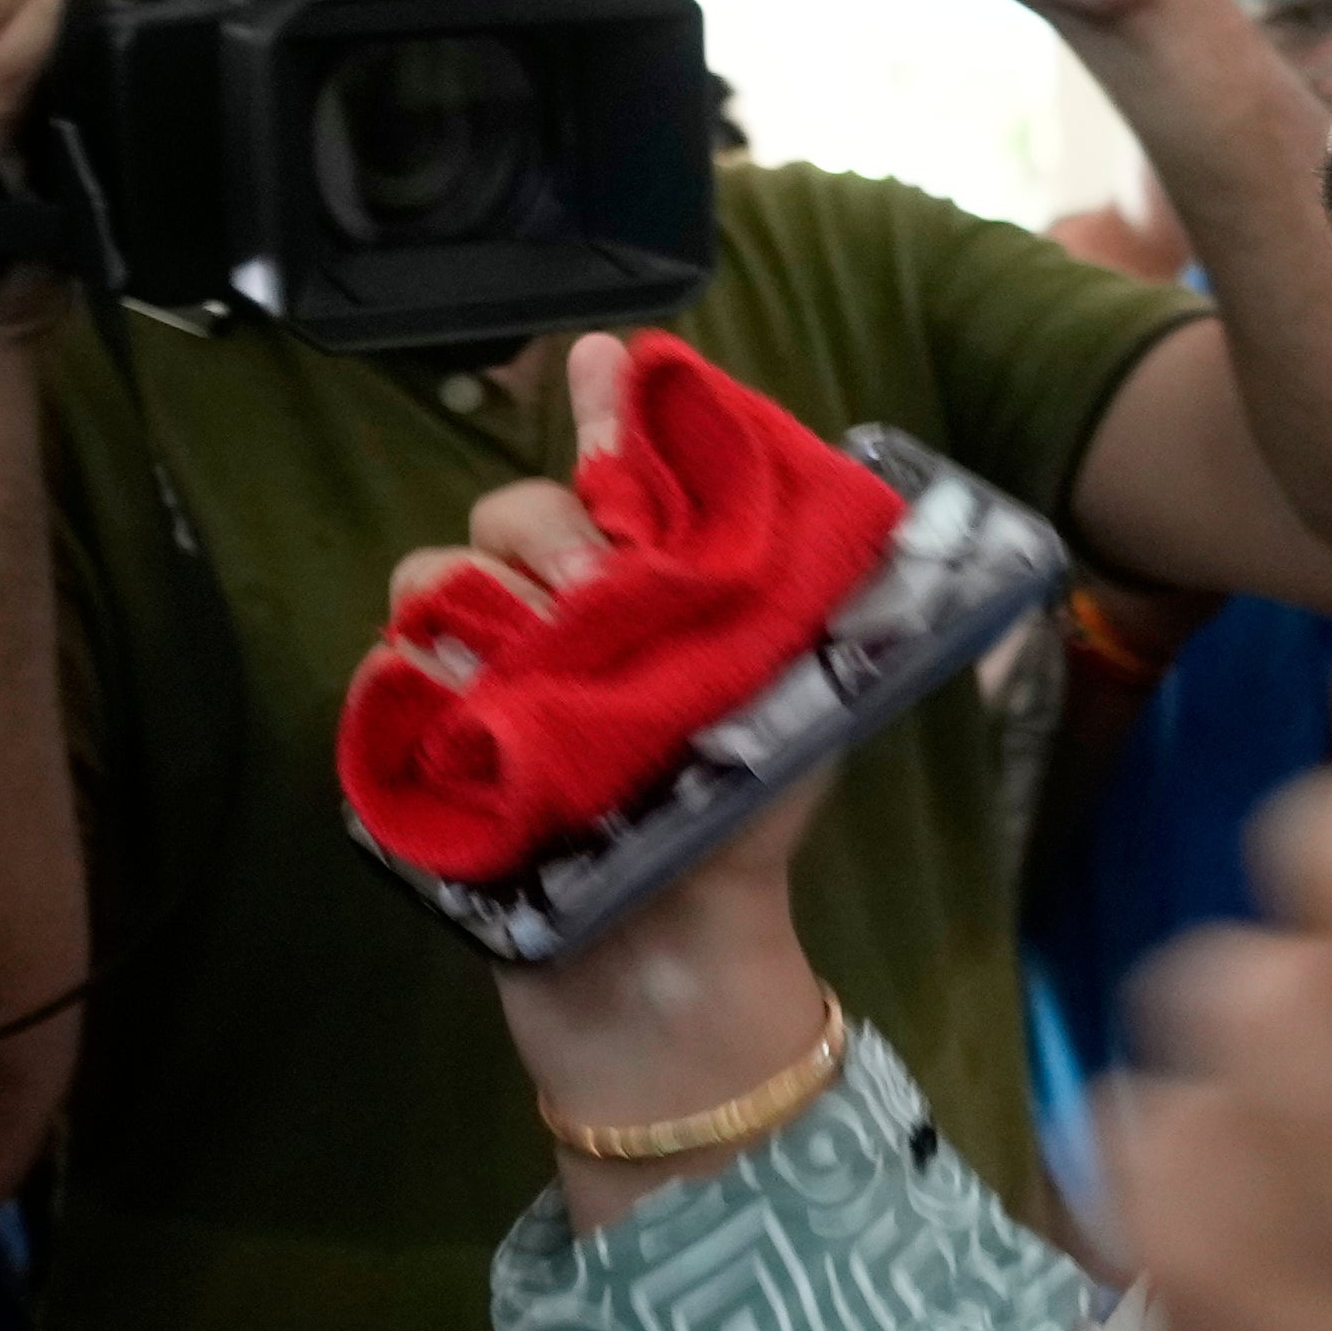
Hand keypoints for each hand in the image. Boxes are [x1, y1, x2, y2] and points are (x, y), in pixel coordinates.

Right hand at [394, 338, 842, 1223]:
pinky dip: (427, 670)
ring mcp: (485, 680)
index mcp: (649, 602)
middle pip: (516, 513)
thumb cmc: (741, 842)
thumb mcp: (803, 722)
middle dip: (556, 527)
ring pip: (438, 578)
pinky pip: (393, 671)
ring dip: (488, 595)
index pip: (619, 478)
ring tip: (546, 651)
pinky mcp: (428, 744)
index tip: (611, 358)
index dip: (608, 413)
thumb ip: (836, 637)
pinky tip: (477, 695)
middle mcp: (560, 623)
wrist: (671, 972)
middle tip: (605, 581)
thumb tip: (938, 562)